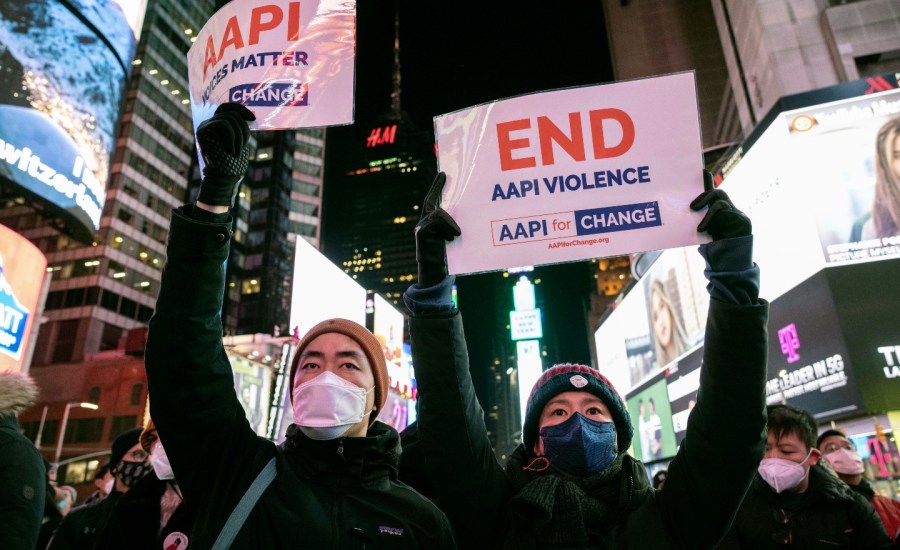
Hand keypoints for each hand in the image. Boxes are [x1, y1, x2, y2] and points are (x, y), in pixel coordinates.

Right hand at [196, 103, 255, 206]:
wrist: (222, 178)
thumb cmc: (232, 163)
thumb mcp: (239, 141)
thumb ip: (239, 128)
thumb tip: (247, 116)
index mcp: (216, 124)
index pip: (227, 107)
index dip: (241, 109)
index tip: (253, 119)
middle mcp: (208, 123)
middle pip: (231, 113)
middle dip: (243, 128)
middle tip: (244, 145)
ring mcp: (204, 126)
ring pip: (230, 119)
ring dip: (240, 136)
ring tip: (237, 152)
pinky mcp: (202, 131)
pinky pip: (224, 124)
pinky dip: (232, 138)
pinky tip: (231, 151)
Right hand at [415, 172, 460, 286]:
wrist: (436, 273)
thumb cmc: (447, 258)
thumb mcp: (453, 237)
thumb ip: (454, 226)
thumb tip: (468, 214)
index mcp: (432, 222)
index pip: (433, 200)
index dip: (437, 187)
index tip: (444, 174)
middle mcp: (424, 222)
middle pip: (431, 201)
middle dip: (437, 186)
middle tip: (445, 174)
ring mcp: (421, 227)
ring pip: (438, 213)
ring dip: (451, 223)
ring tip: (456, 235)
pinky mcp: (421, 233)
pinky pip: (437, 222)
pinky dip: (448, 227)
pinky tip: (452, 237)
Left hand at [690, 170, 750, 240]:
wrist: (729, 260)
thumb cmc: (714, 245)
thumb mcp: (702, 229)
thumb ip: (699, 217)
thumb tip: (687, 208)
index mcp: (719, 209)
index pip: (713, 191)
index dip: (708, 181)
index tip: (702, 171)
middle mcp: (730, 208)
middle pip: (719, 193)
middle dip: (704, 197)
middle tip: (692, 207)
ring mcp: (738, 214)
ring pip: (720, 205)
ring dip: (708, 216)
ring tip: (700, 229)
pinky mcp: (744, 221)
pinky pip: (727, 215)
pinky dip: (715, 223)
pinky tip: (710, 232)